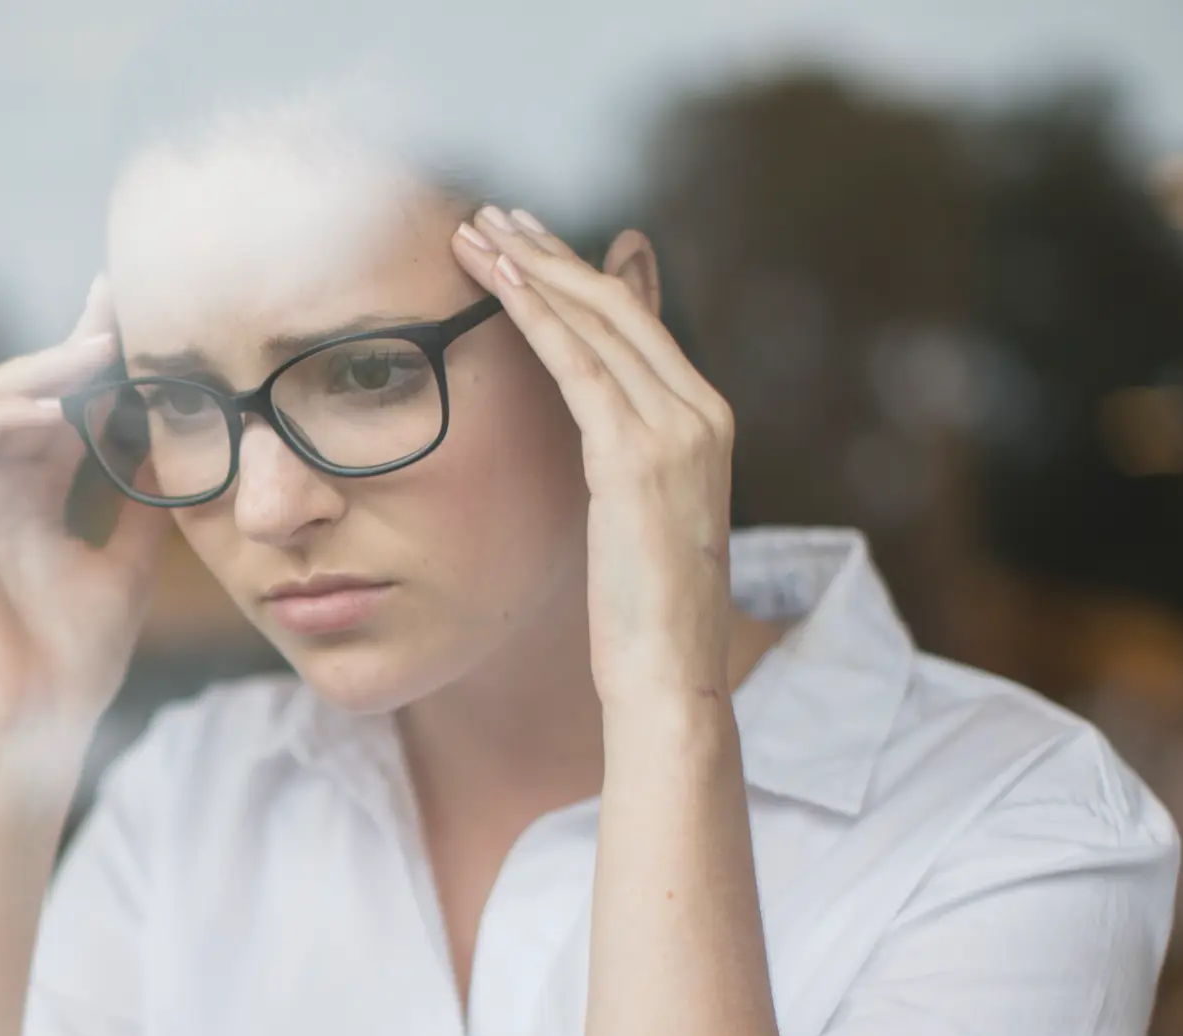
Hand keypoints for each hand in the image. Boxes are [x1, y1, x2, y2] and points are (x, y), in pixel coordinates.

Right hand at [0, 278, 170, 753]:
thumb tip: (188, 442)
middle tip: (118, 313)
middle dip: (66, 345)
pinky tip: (50, 419)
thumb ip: (145, 500)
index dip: (88, 354)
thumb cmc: (74, 659)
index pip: (57, 401)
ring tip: (91, 359)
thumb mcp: (131, 561)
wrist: (35, 726)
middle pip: (16, 384)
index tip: (136, 314)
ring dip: (33, 373)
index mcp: (29, 489)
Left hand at [450, 206, 737, 713]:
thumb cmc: (642, 613)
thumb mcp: (636, 516)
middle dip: (549, 253)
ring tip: (475, 233)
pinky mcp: (637, 457)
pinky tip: (494, 282)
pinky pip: (577, 365)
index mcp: (707, 421)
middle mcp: (702, 412)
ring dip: (530, 268)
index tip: (527, 238)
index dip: (578, 272)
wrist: (670, 674)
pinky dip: (534, 314)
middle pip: (617, 304)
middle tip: (490, 214)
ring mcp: (677, 430)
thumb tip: (597, 413)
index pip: (638, 321)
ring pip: (596, 320)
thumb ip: (622, 451)